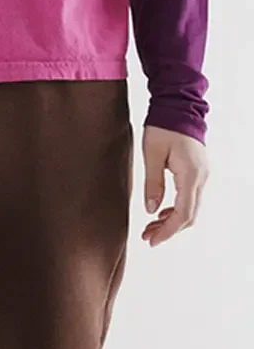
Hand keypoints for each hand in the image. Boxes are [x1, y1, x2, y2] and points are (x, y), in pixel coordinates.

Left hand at [141, 126, 209, 246]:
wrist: (178, 107)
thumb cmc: (163, 127)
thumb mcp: (151, 156)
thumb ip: (152, 184)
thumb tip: (151, 211)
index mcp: (191, 175)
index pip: (183, 214)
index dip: (167, 231)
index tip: (152, 241)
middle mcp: (201, 177)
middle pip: (189, 215)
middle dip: (168, 230)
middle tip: (147, 237)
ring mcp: (202, 174)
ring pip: (190, 208)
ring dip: (171, 221)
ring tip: (149, 228)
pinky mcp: (197, 172)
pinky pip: (190, 198)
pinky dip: (175, 209)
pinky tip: (160, 213)